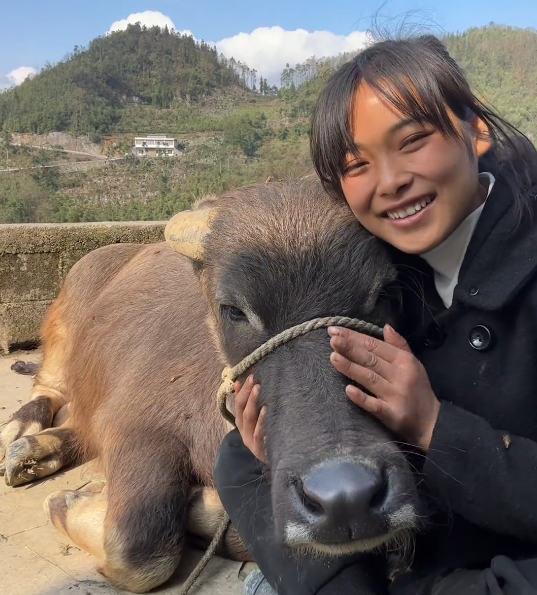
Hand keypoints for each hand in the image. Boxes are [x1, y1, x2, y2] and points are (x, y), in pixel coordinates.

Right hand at [235, 375, 267, 463]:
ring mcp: (250, 440)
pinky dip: (261, 421)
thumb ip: (248, 403)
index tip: (249, 376)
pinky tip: (266, 410)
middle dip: (247, 393)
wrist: (279, 461)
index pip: (238, 403)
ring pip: (249, 418)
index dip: (242, 390)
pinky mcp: (260, 449)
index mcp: (242, 423)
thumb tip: (238, 382)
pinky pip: (259, 433)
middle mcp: (243, 431)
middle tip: (254, 379)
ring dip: (253, 402)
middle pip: (242, 409)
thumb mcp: (257, 420)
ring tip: (258, 388)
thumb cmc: (268, 437)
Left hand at [328, 324, 440, 450]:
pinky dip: (361, 397)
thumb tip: (386, 326)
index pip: (375, 346)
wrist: (432, 423)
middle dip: (350, 348)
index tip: (335, 330)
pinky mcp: (392, 414)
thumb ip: (399, 345)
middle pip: (371, 359)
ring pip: (369, 378)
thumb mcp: (414, 363)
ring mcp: (395, 395)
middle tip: (332, 339)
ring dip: (350, 367)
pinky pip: (374, 405)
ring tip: (333, 357)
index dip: (355, 337)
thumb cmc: (419, 390)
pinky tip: (347, 390)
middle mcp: (400, 376)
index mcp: (404, 361)